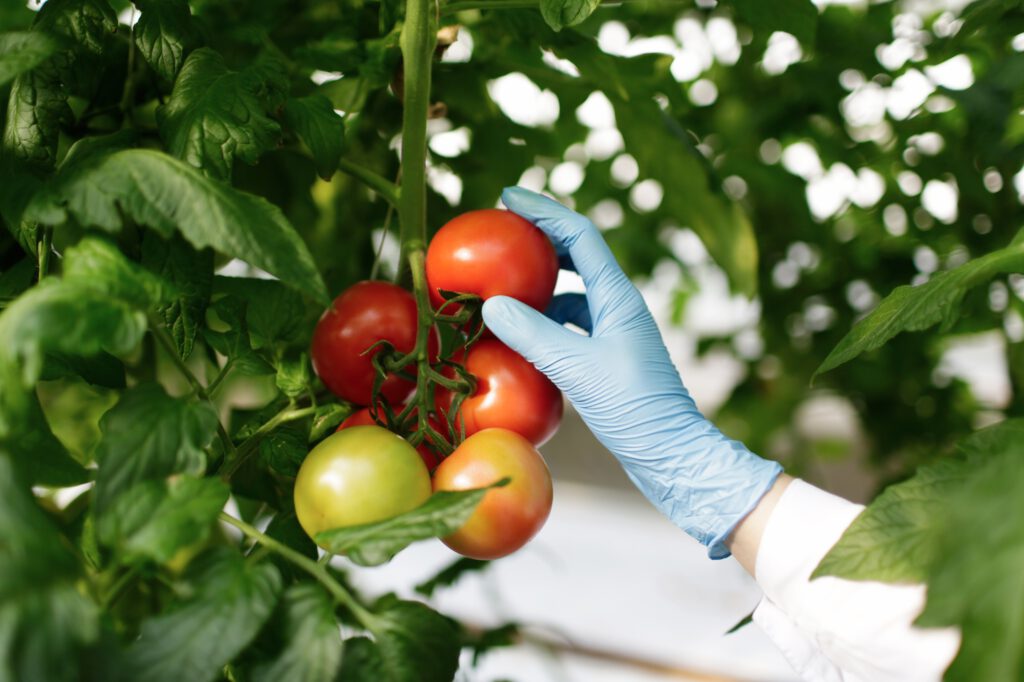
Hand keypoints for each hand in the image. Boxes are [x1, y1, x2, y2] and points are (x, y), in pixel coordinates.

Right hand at [482, 187, 781, 558]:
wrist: (672, 455)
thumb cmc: (634, 409)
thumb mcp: (577, 370)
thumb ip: (533, 335)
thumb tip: (491, 303)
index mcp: (618, 298)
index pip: (580, 235)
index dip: (545, 211)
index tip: (508, 197)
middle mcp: (618, 307)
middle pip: (577, 257)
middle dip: (540, 242)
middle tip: (500, 235)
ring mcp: (615, 333)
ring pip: (573, 294)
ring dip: (540, 285)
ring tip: (502, 285)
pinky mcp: (609, 358)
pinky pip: (571, 326)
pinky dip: (545, 321)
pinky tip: (521, 336)